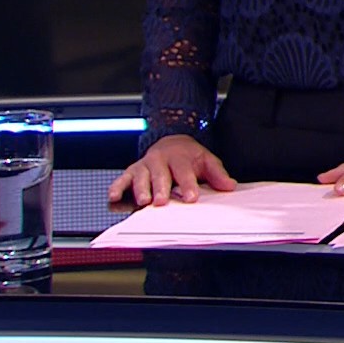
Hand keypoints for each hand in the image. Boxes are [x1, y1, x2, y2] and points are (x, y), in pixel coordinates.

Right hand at [108, 135, 236, 207]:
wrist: (171, 141)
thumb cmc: (189, 157)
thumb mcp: (206, 161)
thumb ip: (217, 174)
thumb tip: (230, 186)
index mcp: (180, 157)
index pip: (185, 173)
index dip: (188, 185)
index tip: (191, 197)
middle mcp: (161, 160)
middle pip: (161, 176)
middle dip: (161, 188)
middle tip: (162, 201)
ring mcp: (145, 165)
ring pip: (141, 177)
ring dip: (141, 189)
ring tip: (143, 201)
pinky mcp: (132, 171)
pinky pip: (123, 178)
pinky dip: (117, 187)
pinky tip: (113, 196)